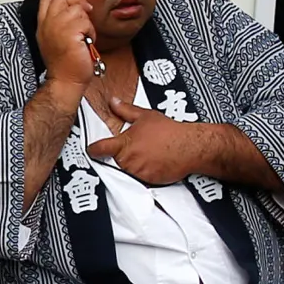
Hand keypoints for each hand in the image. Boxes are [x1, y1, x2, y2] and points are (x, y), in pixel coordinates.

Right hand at [33, 0, 100, 88]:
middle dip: (77, 3)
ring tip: (82, 37)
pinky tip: (84, 42)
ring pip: (77, 9)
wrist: (65, 80)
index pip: (44, 1)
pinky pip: (86, 22)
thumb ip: (60, 23)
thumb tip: (71, 11)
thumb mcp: (57, 40)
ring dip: (86, 23)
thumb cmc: (64, 64)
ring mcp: (57, 27)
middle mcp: (48, 24)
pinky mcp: (69, 32)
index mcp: (43, 25)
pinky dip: (90, 32)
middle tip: (84, 14)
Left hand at [86, 99, 219, 186]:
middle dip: (121, 155)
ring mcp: (137, 171)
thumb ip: (126, 111)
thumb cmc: (170, 132)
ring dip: (134, 163)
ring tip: (148, 153)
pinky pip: (140, 178)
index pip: (99, 149)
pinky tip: (154, 162)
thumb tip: (113, 102)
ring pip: (127, 170)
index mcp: (123, 144)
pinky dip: (145, 172)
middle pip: (114, 160)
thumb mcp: (146, 116)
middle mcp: (128, 160)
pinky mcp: (147, 180)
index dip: (94, 149)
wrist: (190, 147)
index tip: (92, 149)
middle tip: (137, 147)